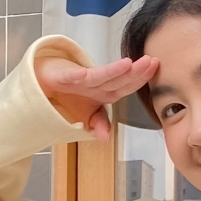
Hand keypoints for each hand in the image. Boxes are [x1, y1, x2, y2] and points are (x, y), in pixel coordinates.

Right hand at [34, 54, 158, 140]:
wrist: (46, 81)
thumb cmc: (72, 94)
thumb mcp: (87, 114)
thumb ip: (99, 123)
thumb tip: (105, 138)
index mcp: (106, 91)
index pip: (126, 86)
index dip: (140, 79)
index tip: (154, 69)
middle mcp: (97, 83)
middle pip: (118, 78)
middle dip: (134, 71)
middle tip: (151, 61)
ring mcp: (80, 79)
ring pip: (99, 75)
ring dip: (113, 71)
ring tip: (127, 64)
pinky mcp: (63, 77)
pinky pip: (71, 77)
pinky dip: (76, 76)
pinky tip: (83, 74)